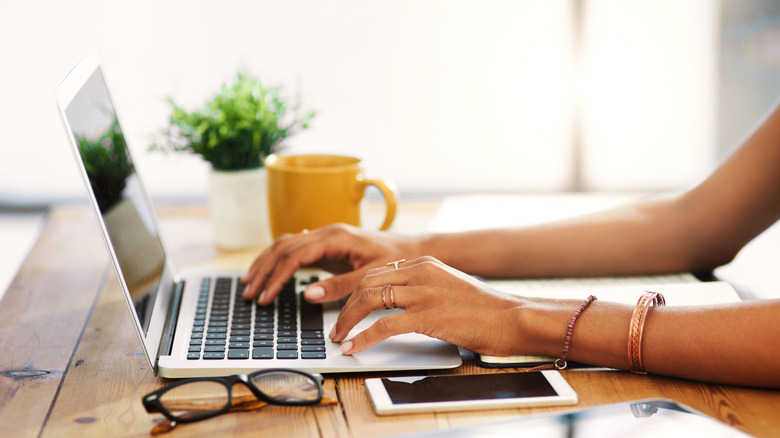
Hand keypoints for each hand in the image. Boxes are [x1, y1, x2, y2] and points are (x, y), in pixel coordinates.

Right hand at [242, 224, 417, 304]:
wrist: (413, 250)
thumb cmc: (396, 261)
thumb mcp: (371, 277)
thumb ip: (341, 286)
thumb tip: (308, 294)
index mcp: (336, 237)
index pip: (294, 255)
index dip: (276, 277)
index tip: (266, 297)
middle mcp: (327, 232)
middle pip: (283, 247)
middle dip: (263, 270)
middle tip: (250, 293)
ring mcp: (325, 237)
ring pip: (285, 245)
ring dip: (266, 263)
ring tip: (250, 284)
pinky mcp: (327, 246)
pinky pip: (295, 249)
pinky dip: (278, 261)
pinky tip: (269, 272)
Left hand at [329, 256, 524, 356]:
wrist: (511, 317)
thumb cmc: (484, 308)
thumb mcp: (448, 286)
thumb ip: (423, 287)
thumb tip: (395, 303)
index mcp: (424, 263)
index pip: (377, 272)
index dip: (354, 291)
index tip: (344, 308)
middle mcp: (421, 272)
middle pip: (367, 283)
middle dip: (345, 306)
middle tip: (336, 326)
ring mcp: (424, 293)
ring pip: (370, 300)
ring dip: (348, 321)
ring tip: (339, 337)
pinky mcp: (428, 316)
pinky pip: (384, 325)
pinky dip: (363, 337)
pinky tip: (354, 347)